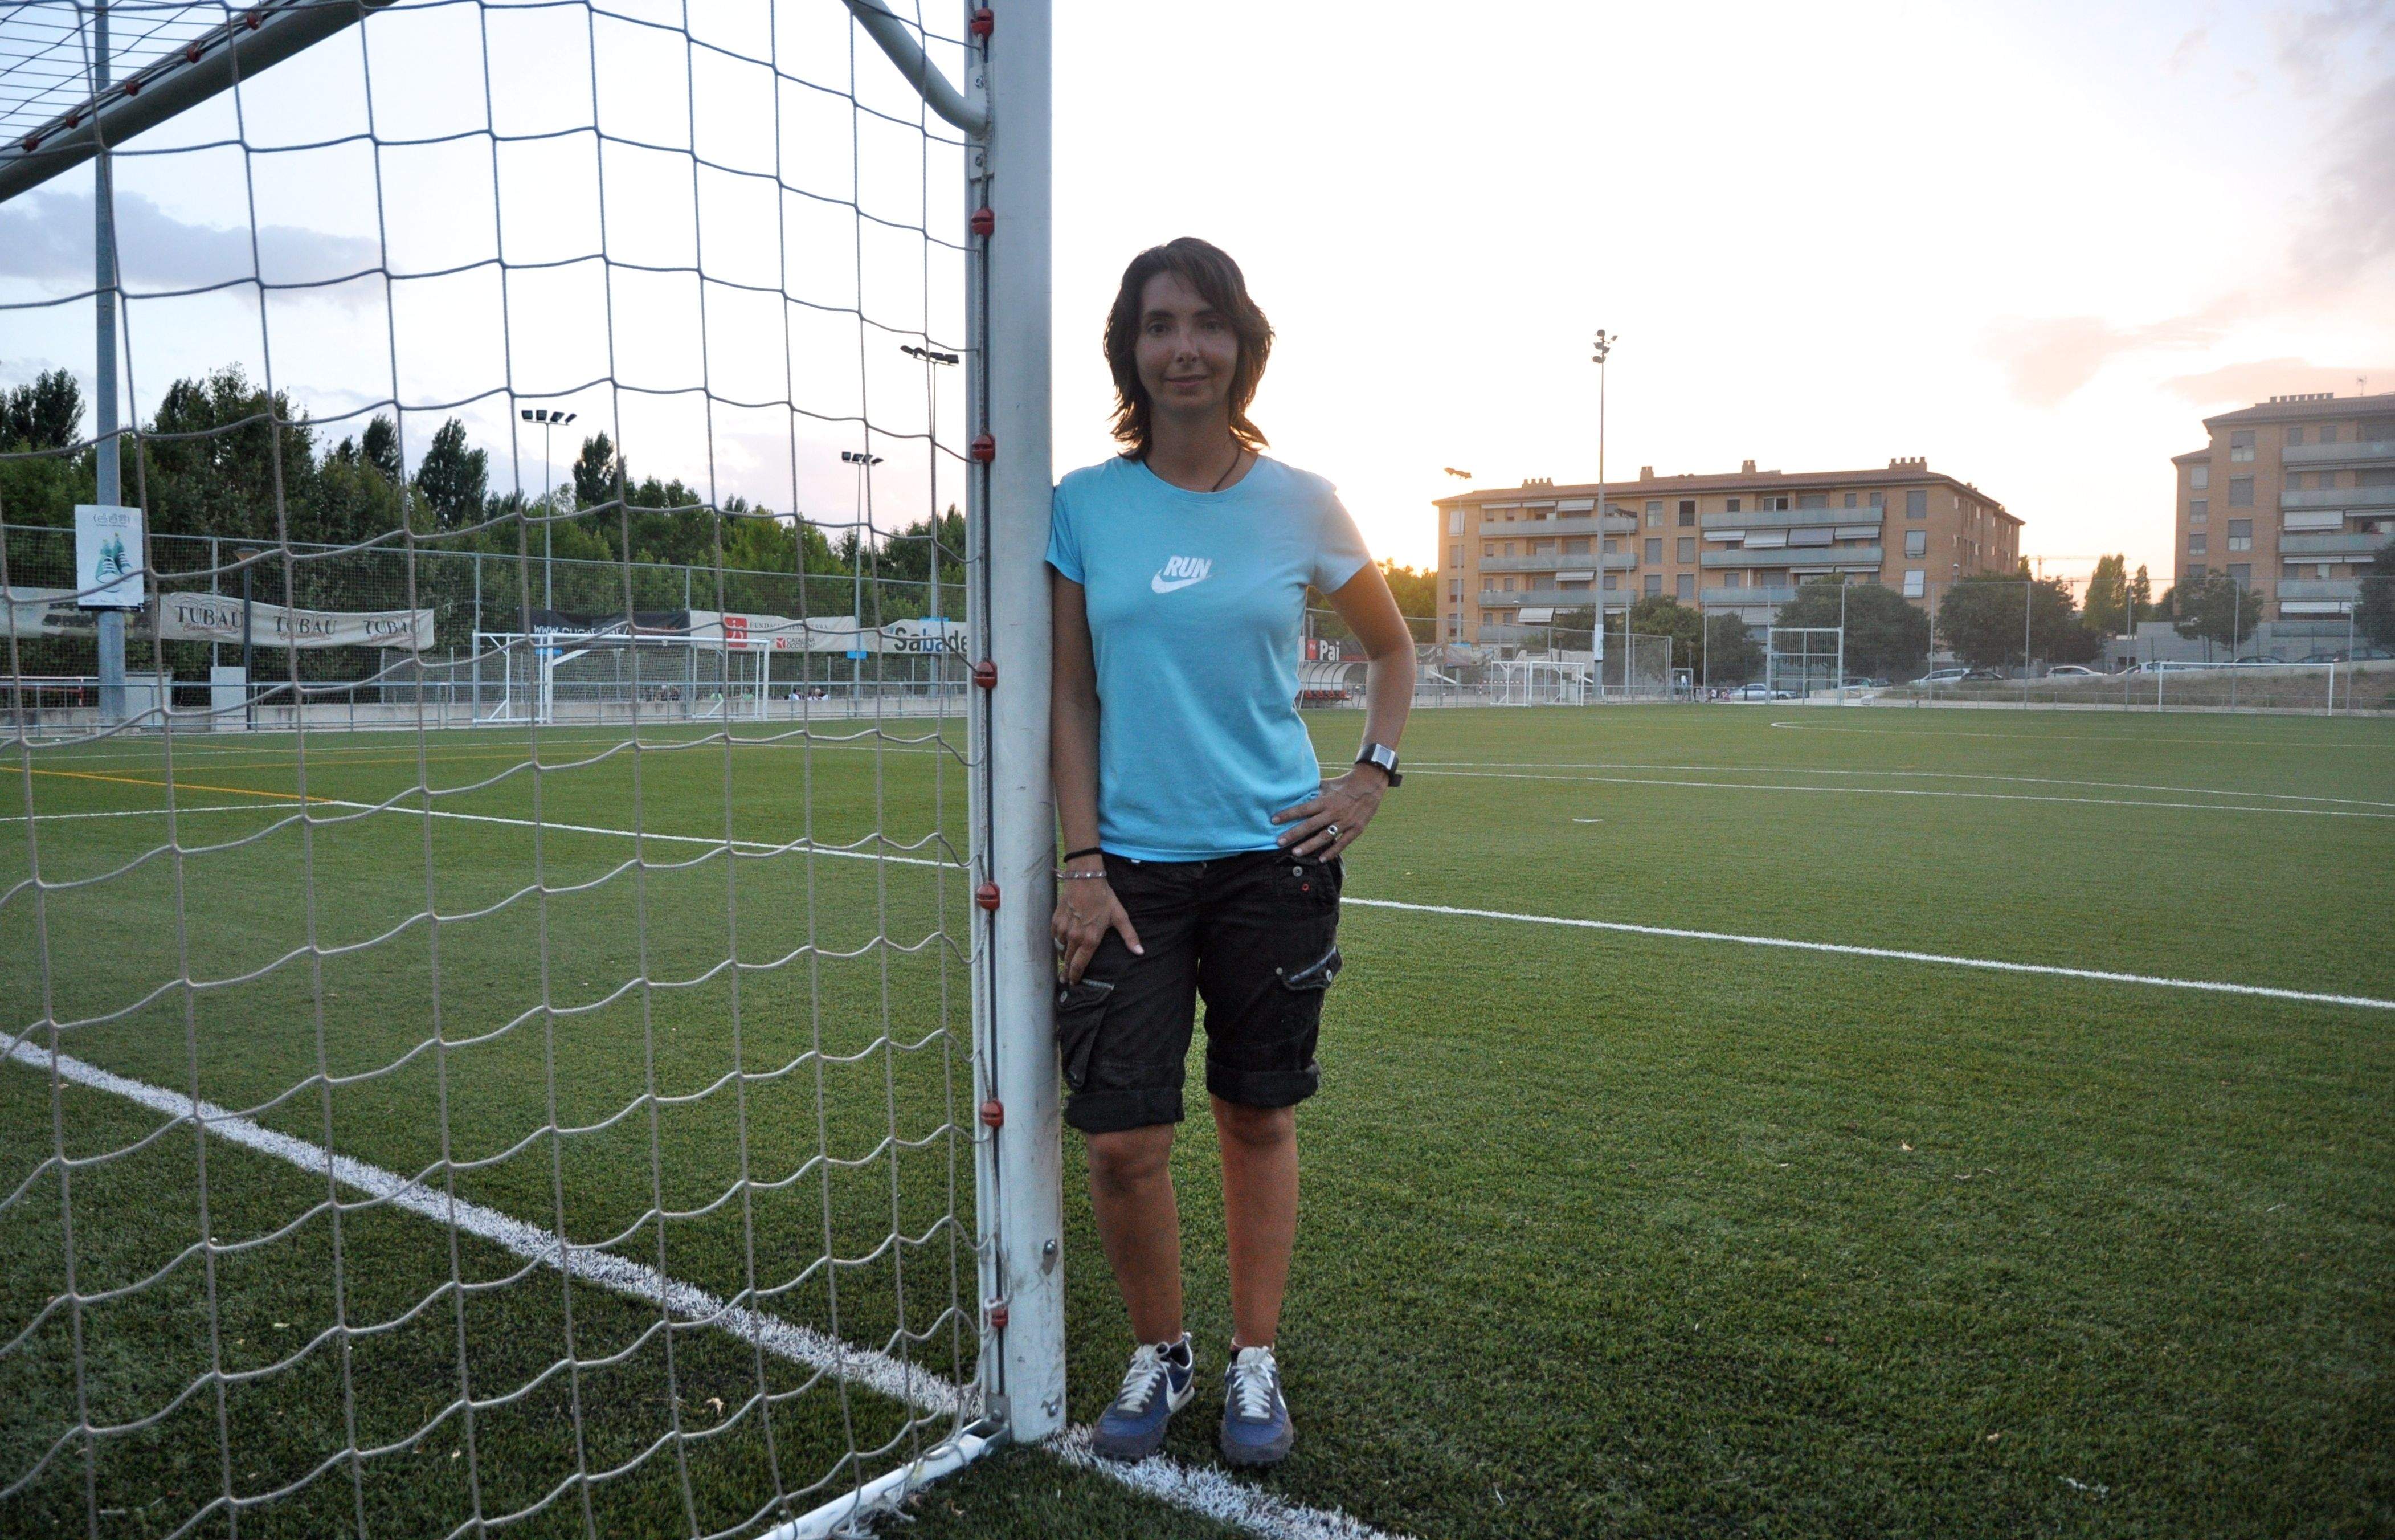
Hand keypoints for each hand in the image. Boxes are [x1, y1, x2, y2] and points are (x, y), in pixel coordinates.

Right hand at [1053, 868, 1142, 985]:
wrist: (1085, 879)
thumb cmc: (1104, 898)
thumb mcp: (1120, 917)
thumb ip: (1129, 936)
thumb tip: (1140, 952)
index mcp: (1090, 940)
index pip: (1079, 965)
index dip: (1076, 976)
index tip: (1073, 983)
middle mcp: (1075, 938)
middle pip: (1068, 961)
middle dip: (1066, 972)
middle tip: (1064, 979)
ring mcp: (1063, 929)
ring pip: (1061, 949)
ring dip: (1063, 955)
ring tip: (1065, 960)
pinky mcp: (1056, 921)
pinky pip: (1055, 937)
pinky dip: (1058, 941)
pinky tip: (1061, 941)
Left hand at [1271, 768, 1384, 858]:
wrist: (1370, 784)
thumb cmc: (1345, 783)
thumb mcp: (1327, 784)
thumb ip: (1313, 790)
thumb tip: (1296, 791)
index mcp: (1325, 800)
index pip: (1303, 809)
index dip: (1288, 814)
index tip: (1274, 820)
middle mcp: (1333, 812)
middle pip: (1310, 825)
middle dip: (1293, 834)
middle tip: (1279, 842)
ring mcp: (1345, 822)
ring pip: (1325, 836)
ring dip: (1309, 846)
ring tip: (1296, 853)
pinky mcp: (1356, 829)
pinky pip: (1343, 843)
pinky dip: (1332, 852)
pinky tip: (1321, 859)